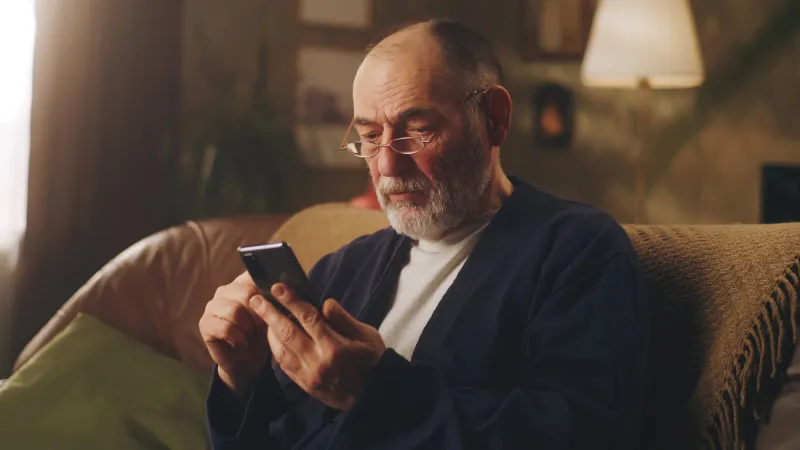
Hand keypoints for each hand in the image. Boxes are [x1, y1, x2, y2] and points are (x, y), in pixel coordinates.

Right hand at [199, 271, 270, 396]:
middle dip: (258, 314)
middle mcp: (225, 290)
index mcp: (242, 282)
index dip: (267, 292)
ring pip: (234, 310)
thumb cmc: (262, 334)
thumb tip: (285, 291)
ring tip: (250, 335)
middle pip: (246, 293)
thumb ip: (275, 300)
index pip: (254, 275)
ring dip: (248, 327)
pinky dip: (237, 337)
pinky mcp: (205, 323)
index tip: (274, 307)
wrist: (248, 360)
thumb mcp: (273, 315)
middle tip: (261, 327)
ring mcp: (212, 306)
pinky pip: (224, 327)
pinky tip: (240, 341)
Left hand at [249, 283, 385, 410]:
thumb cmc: (373, 359)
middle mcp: (318, 361)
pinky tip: (271, 336)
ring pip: (281, 349)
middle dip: (270, 313)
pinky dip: (275, 349)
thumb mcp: (368, 335)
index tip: (277, 287)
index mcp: (336, 347)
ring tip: (262, 314)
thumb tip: (324, 303)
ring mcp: (309, 376)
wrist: (374, 394)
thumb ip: (344, 319)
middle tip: (256, 299)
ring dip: (269, 330)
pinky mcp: (305, 385)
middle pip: (288, 332)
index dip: (291, 301)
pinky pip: (284, 364)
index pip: (308, 318)